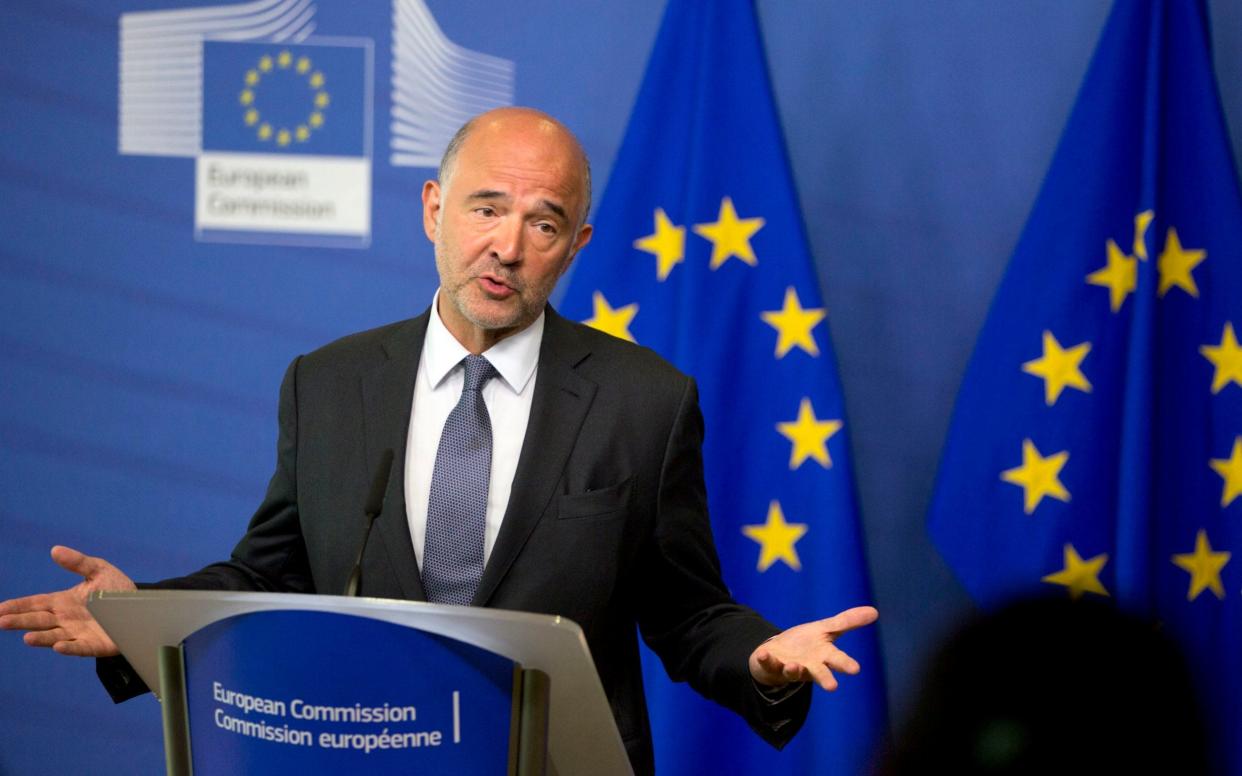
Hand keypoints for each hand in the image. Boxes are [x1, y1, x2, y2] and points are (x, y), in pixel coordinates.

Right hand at [0, 546, 135, 656]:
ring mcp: (78, 634)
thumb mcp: (98, 570)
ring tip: (27, 637)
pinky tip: (58, 646)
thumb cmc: (116, 590)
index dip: (17, 606)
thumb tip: (55, 549)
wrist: (141, 607)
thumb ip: (78, 562)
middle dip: (19, 622)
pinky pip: (79, 648)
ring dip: (41, 638)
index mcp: (63, 602)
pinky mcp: (94, 645)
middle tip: (1, 622)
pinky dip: (69, 648)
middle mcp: (66, 619)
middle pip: (38, 621)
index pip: (35, 604)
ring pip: (54, 636)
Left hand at [749, 605, 878, 690]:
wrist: (779, 653)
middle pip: (818, 673)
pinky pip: (767, 663)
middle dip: (825, 679)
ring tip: (794, 666)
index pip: (837, 659)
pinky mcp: (771, 665)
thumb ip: (848, 622)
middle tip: (832, 687)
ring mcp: (790, 667)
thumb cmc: (807, 644)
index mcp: (823, 656)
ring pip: (793, 672)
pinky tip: (762, 653)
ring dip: (793, 670)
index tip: (856, 669)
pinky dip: (765, 659)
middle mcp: (809, 666)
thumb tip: (875, 611)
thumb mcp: (827, 629)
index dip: (845, 664)